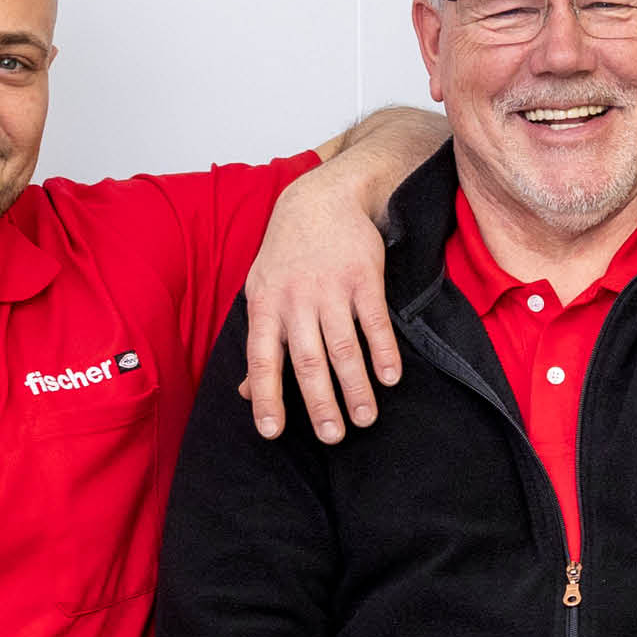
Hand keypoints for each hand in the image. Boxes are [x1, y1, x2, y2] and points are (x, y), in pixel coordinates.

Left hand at [239, 162, 400, 443]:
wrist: (321, 199)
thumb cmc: (287, 254)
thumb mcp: (262, 293)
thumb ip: (260, 343)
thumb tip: (246, 392)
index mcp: (266, 306)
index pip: (262, 359)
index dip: (266, 396)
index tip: (271, 432)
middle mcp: (296, 300)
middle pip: (308, 360)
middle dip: (320, 402)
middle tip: (332, 437)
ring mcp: (330, 288)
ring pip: (343, 346)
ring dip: (355, 386)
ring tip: (366, 418)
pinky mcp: (364, 277)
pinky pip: (374, 321)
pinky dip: (384, 351)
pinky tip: (390, 378)